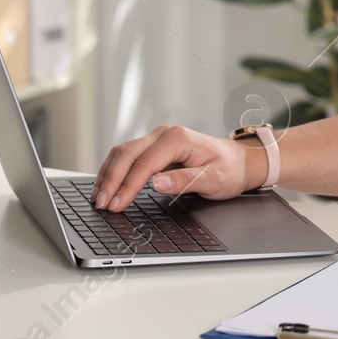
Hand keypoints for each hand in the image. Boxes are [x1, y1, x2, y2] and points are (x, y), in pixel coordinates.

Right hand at [89, 125, 255, 209]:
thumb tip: (155, 184)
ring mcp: (158, 138)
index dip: (127, 186)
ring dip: (108, 174)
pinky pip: (128, 156)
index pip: (144, 164)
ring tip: (98, 197)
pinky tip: (106, 184)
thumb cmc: (229, 170)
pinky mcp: (154, 146)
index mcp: (177, 139)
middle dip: (111, 180)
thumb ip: (183, 181)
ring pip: (123, 152)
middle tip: (100, 204)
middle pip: (127, 155)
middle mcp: (164, 134)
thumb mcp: (212, 179)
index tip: (115, 205)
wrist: (239, 161)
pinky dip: (114, 170)